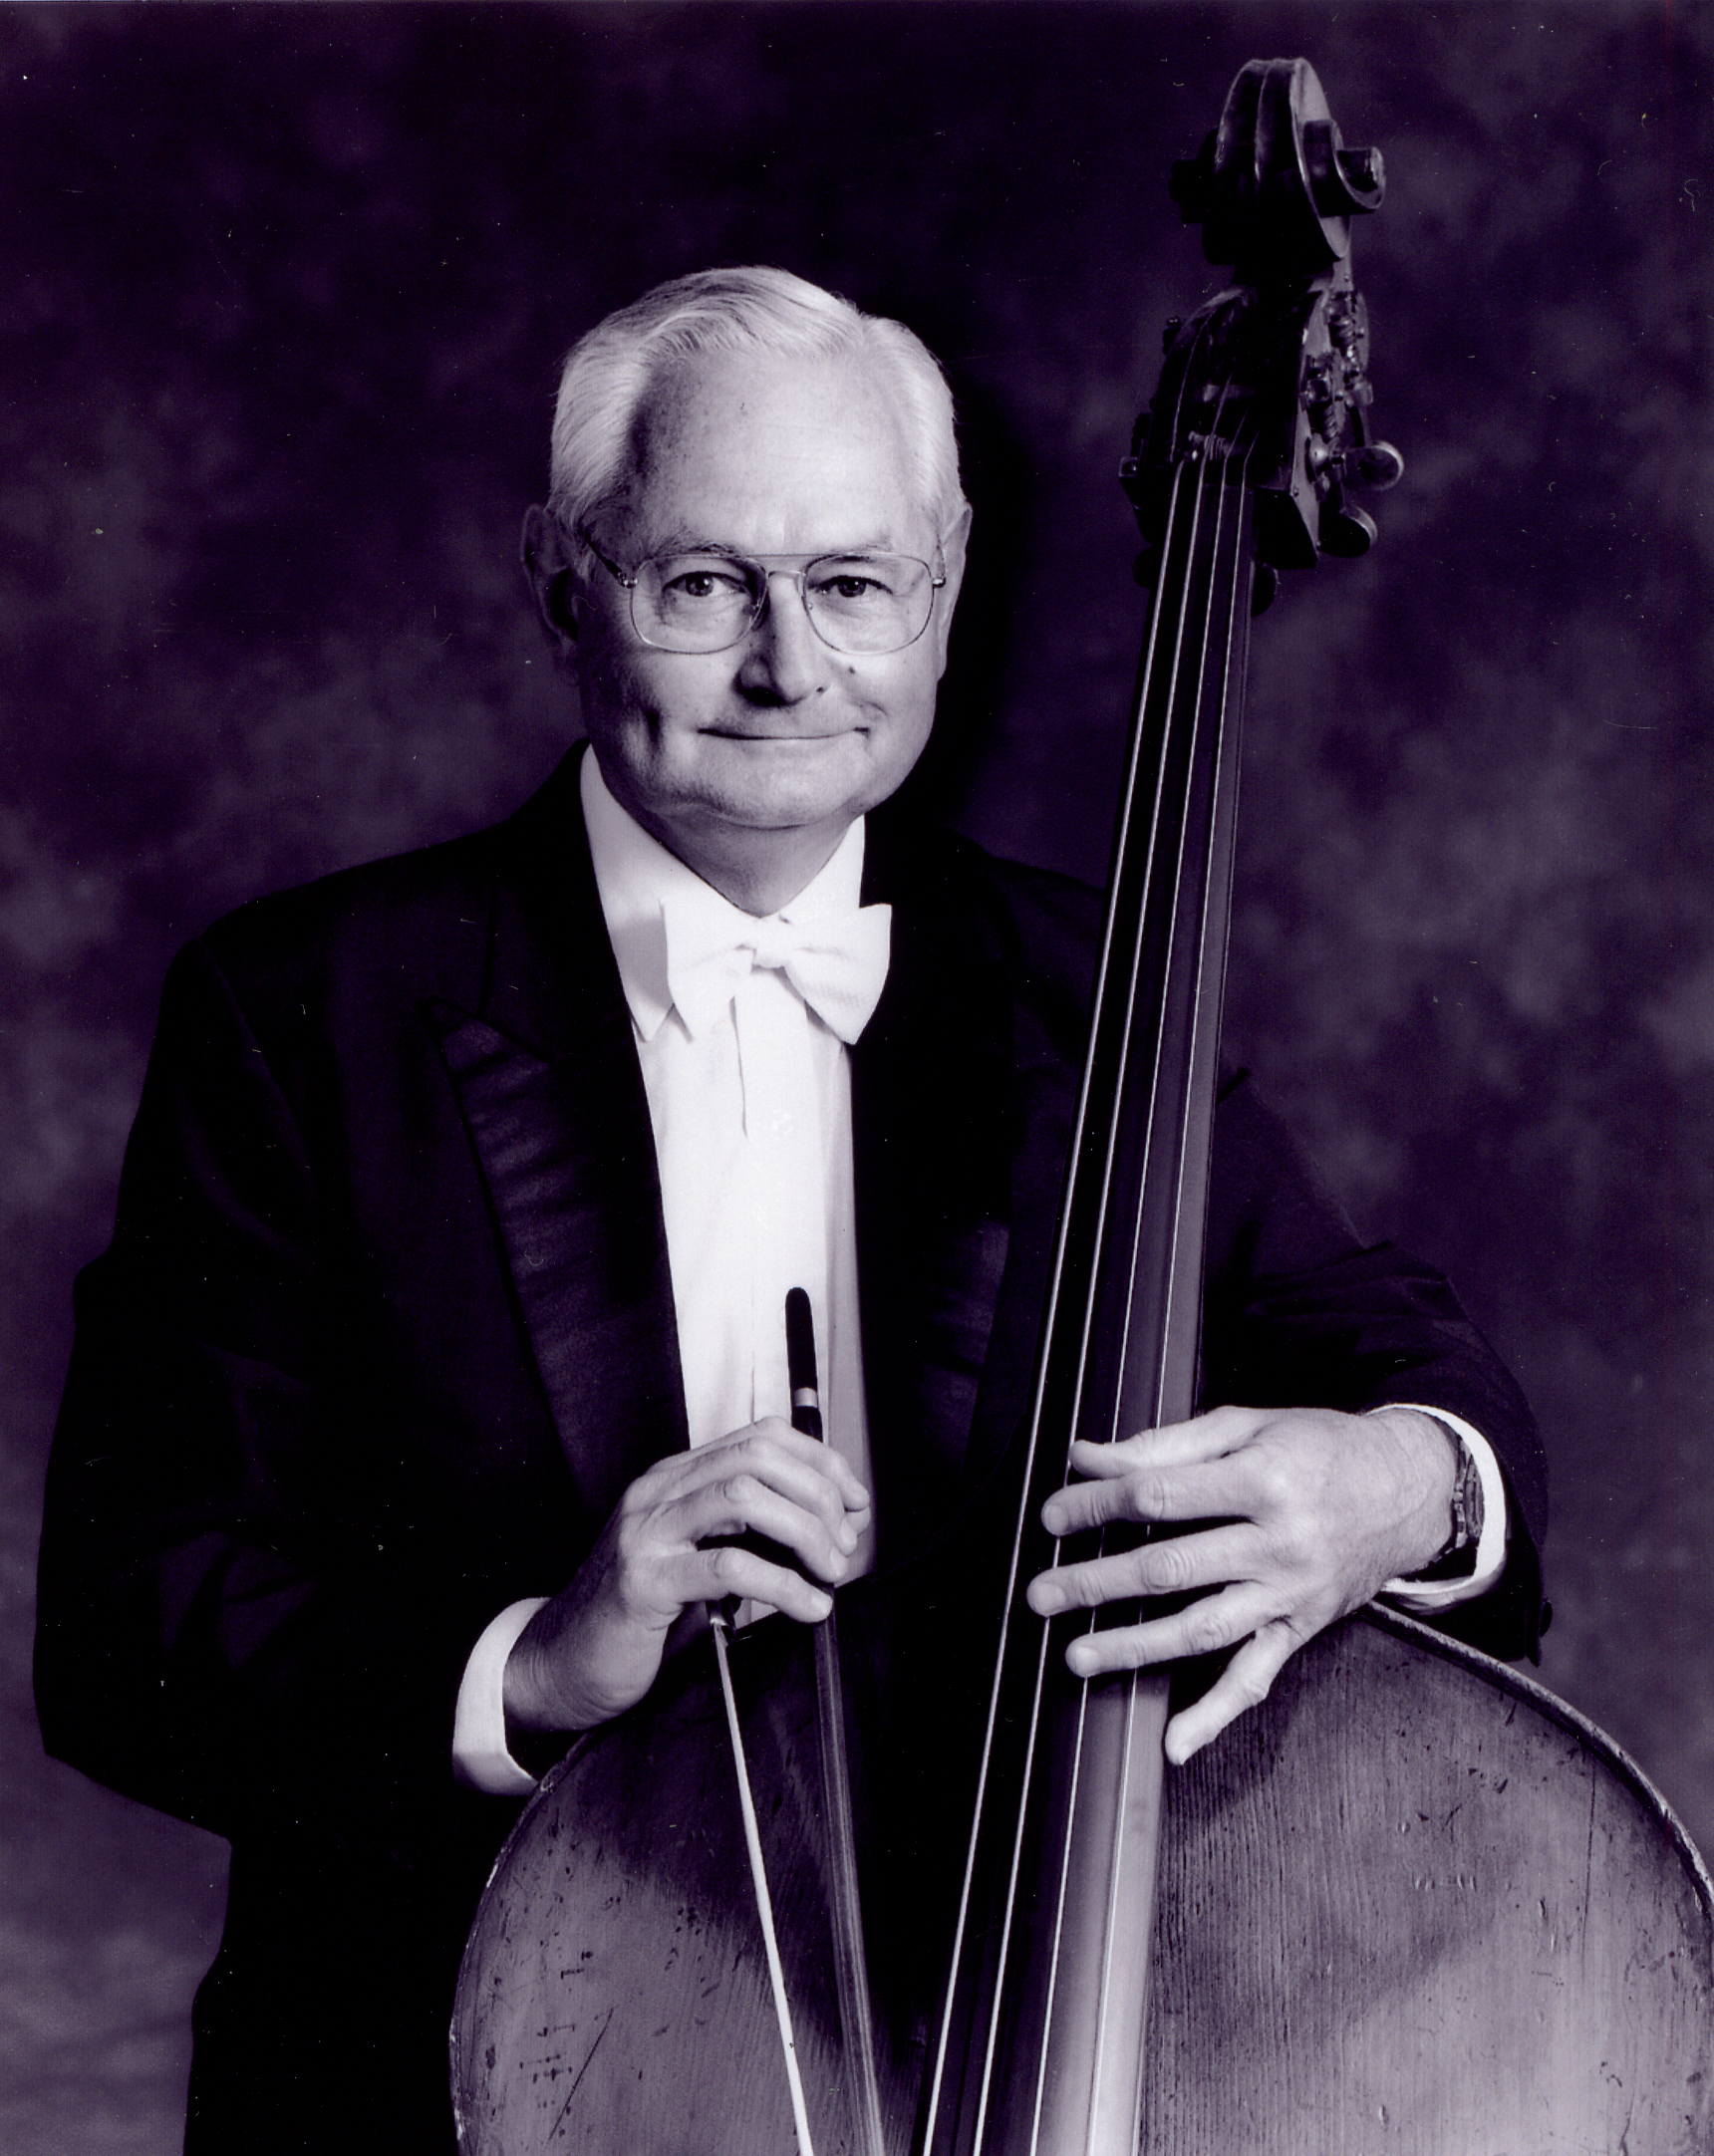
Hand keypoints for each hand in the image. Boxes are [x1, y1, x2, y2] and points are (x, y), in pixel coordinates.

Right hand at [504, 1417, 870, 1735]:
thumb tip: (826, 1529)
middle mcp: (658, 1491)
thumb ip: (744, 1534)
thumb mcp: (694, 1557)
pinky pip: (727, 1567)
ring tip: (829, 1570)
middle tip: (844, 1541)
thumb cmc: (632, 1614)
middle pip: (758, 1457)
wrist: (560, 1662)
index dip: (819, 1462)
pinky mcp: (644, 1582)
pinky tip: (808, 1606)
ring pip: (744, 1497)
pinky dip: (783, 1585)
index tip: (854, 1500)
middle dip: (818, 1494)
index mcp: (675, 1478)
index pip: (760, 1437)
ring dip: (804, 1531)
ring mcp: (647, 1532)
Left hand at [1024, 1404, 1455, 1764]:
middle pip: (1170, 1568)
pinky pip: (1256, 1677)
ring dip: (1135, 1647)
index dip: (1097, 1506)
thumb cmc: (1323, 1448)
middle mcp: (1279, 1543)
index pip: (1158, 1497)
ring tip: (1077, 1655)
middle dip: (1097, 1583)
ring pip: (1202, 1629)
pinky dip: (1215, 1715)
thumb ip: (1166, 1444)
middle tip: (1041, 1593)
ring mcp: (1291, 1593)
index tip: (1053, 1517)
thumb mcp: (1249, 1425)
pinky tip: (1175, 1743)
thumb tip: (1089, 1456)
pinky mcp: (1302, 1628)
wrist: (1410, 1488)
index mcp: (1263, 1480)